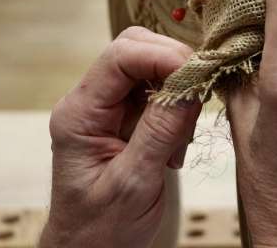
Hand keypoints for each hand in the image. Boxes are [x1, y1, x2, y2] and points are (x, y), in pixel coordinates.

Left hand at [39, 27, 201, 247]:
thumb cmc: (102, 228)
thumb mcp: (134, 183)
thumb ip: (161, 131)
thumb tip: (190, 84)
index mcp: (80, 114)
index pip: (120, 56)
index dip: (163, 55)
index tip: (197, 73)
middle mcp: (91, 101)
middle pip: (134, 49)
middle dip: (173, 65)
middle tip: (196, 98)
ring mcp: (108, 107)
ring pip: (150, 64)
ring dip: (178, 87)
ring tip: (182, 135)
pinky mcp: (126, 115)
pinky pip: (158, 88)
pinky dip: (178, 105)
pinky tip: (177, 140)